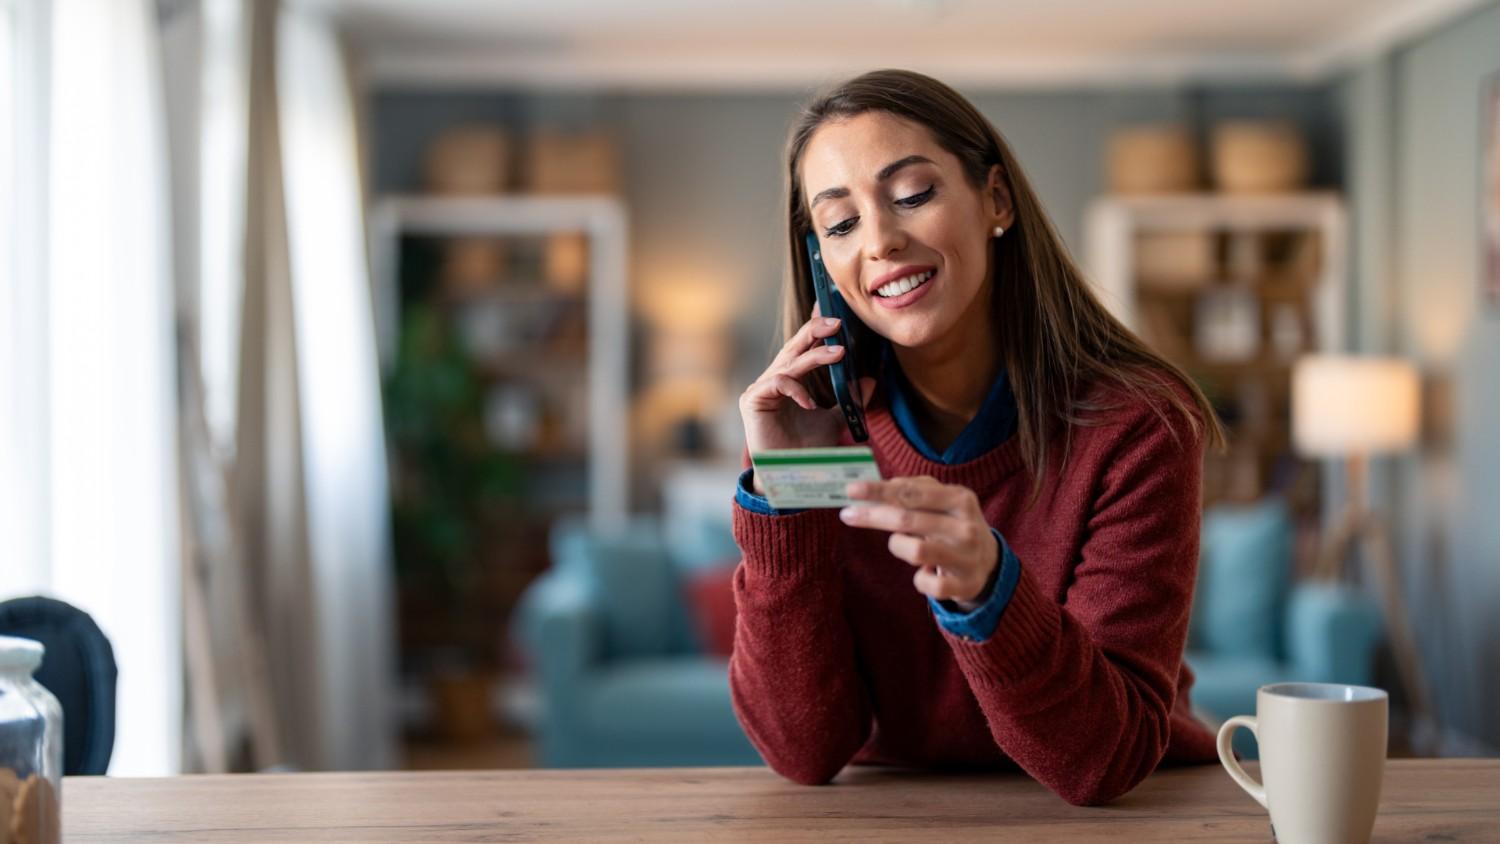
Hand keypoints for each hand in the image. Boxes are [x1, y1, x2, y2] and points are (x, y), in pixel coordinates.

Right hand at [739, 306, 874, 460]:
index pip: (803, 346)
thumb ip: (848, 400)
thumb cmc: (806, 449)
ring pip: (790, 363)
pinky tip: (811, 402)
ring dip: (816, 356)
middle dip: (815, 330)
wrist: (790, 476)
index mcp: (790, 379)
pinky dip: (797, 388)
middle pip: (794, 347)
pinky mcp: (753, 400)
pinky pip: (777, 383)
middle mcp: (773, 379)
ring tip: (840, 354)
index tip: (833, 312)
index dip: (816, 328)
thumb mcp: (835, 421)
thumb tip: (869, 380)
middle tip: (838, 323)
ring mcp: (761, 388)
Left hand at [839, 476, 997, 607]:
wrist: (990, 564)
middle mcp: (966, 527)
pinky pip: (925, 583)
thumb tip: (884, 485)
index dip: (880, 491)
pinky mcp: (964, 585)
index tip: (852, 490)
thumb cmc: (955, 526)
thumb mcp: (944, 502)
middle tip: (848, 514)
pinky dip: (918, 578)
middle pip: (908, 520)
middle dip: (873, 516)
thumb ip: (915, 490)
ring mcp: (967, 557)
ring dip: (898, 546)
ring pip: (914, 551)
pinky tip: (924, 572)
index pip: (913, 492)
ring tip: (904, 545)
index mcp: (960, 500)